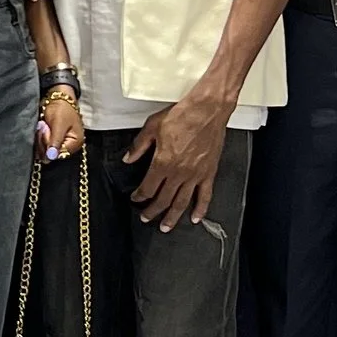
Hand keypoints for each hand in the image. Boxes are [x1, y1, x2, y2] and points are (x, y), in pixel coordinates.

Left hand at [37, 85, 83, 162]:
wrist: (56, 98)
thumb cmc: (62, 108)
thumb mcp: (59, 123)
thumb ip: (55, 140)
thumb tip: (51, 157)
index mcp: (74, 143)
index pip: (58, 154)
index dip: (49, 144)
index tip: (46, 129)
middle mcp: (67, 147)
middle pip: (50, 155)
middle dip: (43, 140)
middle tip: (43, 125)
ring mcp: (58, 145)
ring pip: (43, 152)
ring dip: (39, 138)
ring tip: (42, 125)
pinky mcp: (51, 142)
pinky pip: (41, 147)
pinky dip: (38, 138)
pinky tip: (40, 128)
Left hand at [126, 92, 225, 229]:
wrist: (207, 110)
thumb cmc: (182, 115)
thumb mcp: (152, 127)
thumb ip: (139, 146)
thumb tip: (127, 159)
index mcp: (163, 162)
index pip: (148, 187)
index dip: (140, 196)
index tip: (136, 199)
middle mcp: (179, 173)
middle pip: (163, 199)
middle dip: (153, 211)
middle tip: (146, 218)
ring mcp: (195, 175)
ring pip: (181, 202)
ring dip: (172, 217)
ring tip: (166, 227)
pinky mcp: (209, 173)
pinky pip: (205, 196)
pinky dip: (200, 209)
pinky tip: (195, 218)